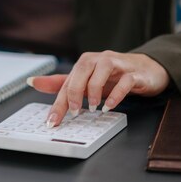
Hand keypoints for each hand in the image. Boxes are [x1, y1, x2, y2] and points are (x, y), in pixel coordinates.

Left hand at [28, 51, 169, 126]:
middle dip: (74, 92)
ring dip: (94, 90)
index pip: (68, 82)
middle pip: (81, 70)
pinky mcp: (134, 73)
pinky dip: (116, 94)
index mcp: (85, 63)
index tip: (52, 121)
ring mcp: (118, 65)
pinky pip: (125, 80)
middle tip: (73, 112)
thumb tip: (33, 82)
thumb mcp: (86, 80)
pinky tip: (109, 106)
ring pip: (101, 71)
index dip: (58, 102)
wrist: (146, 70)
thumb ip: (62, 83)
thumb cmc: (114, 76)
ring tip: (92, 108)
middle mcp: (99, 60)